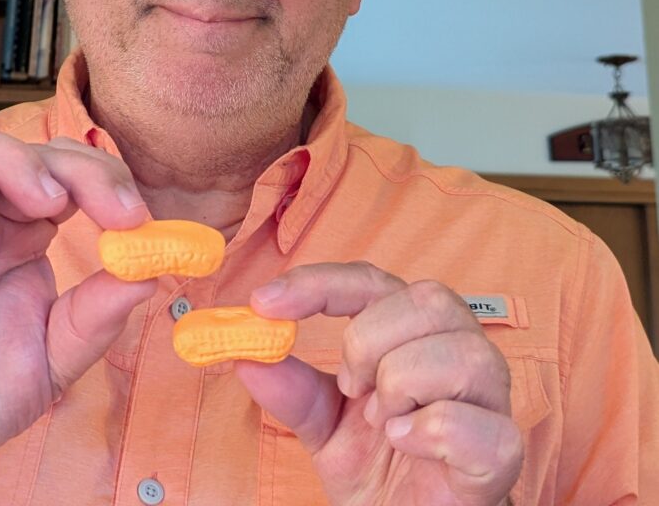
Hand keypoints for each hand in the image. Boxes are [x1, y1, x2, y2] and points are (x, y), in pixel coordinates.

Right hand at [0, 129, 154, 504]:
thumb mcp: (55, 357)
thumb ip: (97, 314)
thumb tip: (150, 271)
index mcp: (17, 234)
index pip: (59, 168)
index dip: (102, 176)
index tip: (138, 217)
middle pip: (18, 148)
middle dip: (75, 166)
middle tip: (116, 209)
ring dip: (11, 160)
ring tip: (50, 203)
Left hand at [235, 262, 521, 505]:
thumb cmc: (379, 467)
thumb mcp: (322, 425)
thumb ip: (291, 389)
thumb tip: (246, 356)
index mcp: (412, 331)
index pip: (371, 280)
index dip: (318, 284)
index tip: (263, 304)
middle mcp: (457, 348)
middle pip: (424, 300)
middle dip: (369, 341)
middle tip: (350, 388)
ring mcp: (488, 397)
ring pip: (458, 352)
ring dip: (401, 385)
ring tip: (384, 423)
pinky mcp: (502, 450)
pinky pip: (471, 421)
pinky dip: (426, 431)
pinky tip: (407, 445)